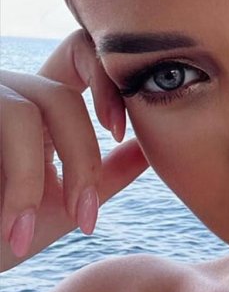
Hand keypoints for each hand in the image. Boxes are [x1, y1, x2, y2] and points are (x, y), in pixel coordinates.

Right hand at [0, 29, 148, 271]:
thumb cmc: (1, 234)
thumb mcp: (61, 205)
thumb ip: (106, 174)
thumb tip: (151, 148)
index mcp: (40, 108)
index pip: (79, 56)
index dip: (107, 79)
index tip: (119, 132)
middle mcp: (8, 94)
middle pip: (61, 98)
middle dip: (81, 160)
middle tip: (83, 218)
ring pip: (22, 114)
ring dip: (29, 179)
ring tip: (23, 232)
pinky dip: (6, 188)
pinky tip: (4, 227)